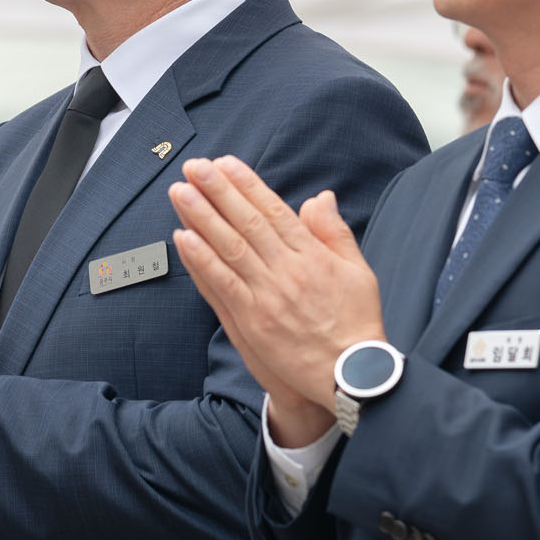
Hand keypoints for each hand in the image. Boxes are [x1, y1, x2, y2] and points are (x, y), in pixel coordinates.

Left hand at [167, 155, 383, 440]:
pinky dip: (201, 261)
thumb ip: (334, 232)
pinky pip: (222, 285)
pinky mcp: (252, 322)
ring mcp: (268, 296)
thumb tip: (320, 197)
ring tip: (181, 192)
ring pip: (229, 248)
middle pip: (247, 223)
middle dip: (218, 191)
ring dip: (202, 218)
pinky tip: (183, 238)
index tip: (225, 164)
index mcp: (313, 255)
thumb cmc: (357, 323)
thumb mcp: (358, 270)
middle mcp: (288, 270)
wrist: (352, 375)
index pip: (274, 211)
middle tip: (195, 167)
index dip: (247, 185)